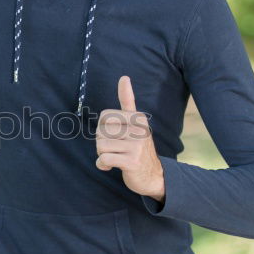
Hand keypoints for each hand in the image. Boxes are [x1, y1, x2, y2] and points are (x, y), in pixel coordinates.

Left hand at [96, 75, 164, 201]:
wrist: (153, 176)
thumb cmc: (137, 148)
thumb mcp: (135, 125)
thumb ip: (127, 104)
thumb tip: (124, 77)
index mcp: (138, 118)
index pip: (105, 116)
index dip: (103, 127)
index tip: (115, 134)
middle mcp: (139, 130)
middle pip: (100, 131)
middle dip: (101, 142)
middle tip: (114, 148)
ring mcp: (136, 146)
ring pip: (100, 146)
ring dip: (102, 154)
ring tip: (115, 157)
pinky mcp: (131, 161)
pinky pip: (103, 159)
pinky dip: (102, 165)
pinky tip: (111, 166)